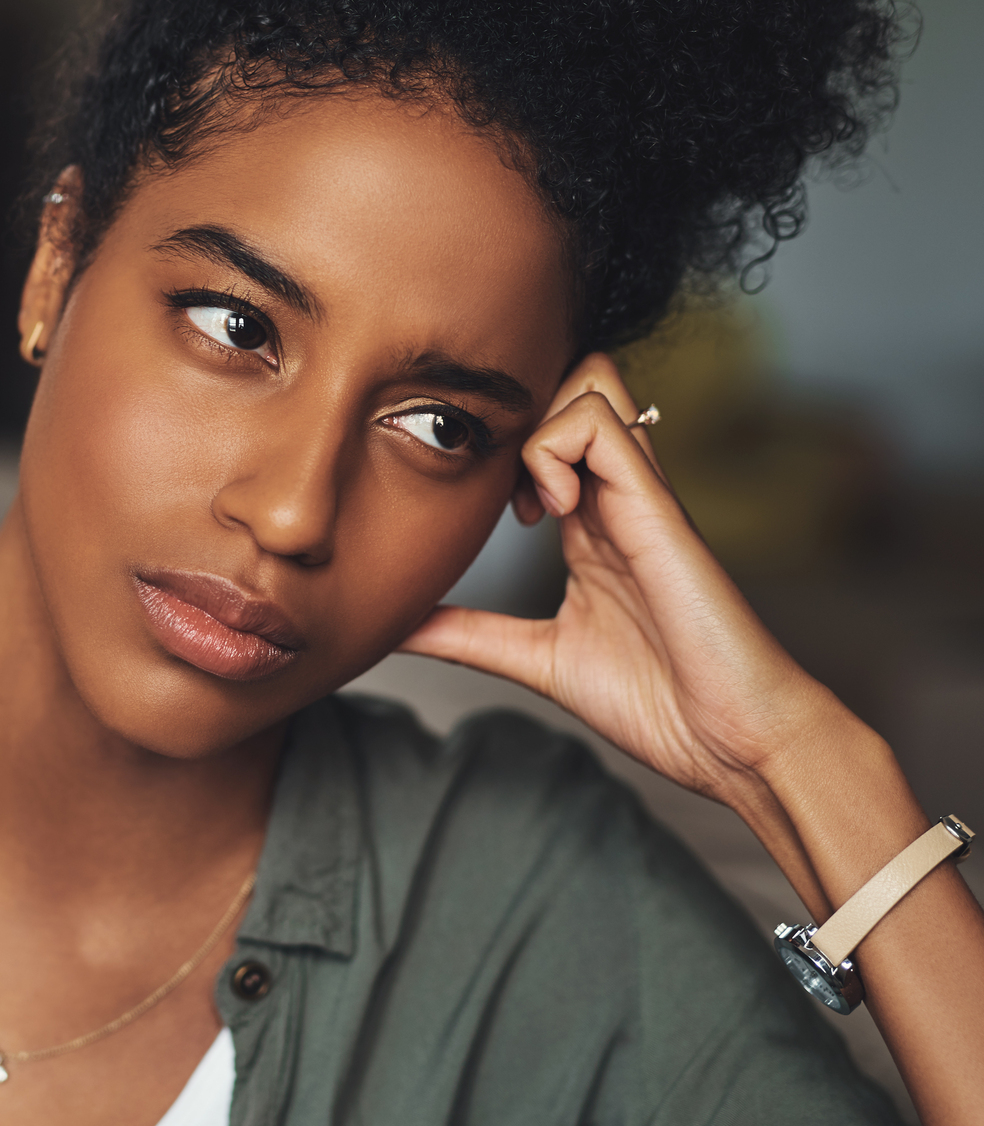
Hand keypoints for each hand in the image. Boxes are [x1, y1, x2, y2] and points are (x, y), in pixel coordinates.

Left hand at [400, 353, 831, 804]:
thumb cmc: (657, 702)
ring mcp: (639, 495)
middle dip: (515, 416)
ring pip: (588, 383)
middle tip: (497, 496)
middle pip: (570, 383)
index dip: (496, 446)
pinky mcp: (658, 507)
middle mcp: (614, 495)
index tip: (476, 510)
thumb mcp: (535, 659)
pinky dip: (557, 450)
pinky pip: (605, 425)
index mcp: (589, 522)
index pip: (545, 428)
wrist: (730, 742)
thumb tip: (394, 629)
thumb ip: (468, 635)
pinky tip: (551, 512)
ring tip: (527, 505)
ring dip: (536, 425)